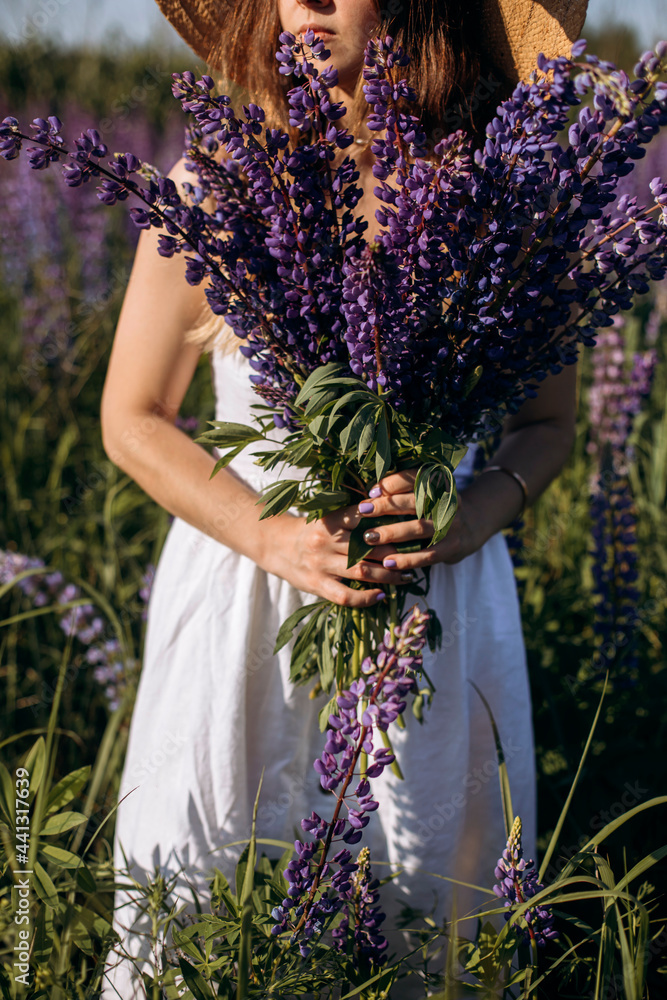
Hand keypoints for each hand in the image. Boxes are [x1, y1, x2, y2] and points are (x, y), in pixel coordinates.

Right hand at [264, 503, 414, 608]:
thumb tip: (390, 513)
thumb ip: (353, 517)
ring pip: (362, 571)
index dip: (387, 520)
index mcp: (329, 520)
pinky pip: (345, 596)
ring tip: (406, 577)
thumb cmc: (311, 530)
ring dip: (388, 576)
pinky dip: (366, 598)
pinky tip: (381, 596)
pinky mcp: (316, 585)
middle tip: (415, 555)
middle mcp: (324, 541)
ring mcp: (320, 564)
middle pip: (368, 546)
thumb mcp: (328, 517)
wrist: (276, 546)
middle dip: (395, 552)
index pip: (363, 517)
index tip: (409, 524)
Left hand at [356, 469, 486, 569]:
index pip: (416, 477)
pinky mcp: (452, 547)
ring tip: (369, 537)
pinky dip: (407, 559)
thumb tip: (371, 494)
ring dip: (392, 533)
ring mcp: (452, 525)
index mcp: (441, 483)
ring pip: (419, 528)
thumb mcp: (428, 493)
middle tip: (362, 510)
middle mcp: (448, 502)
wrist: (472, 527)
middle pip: (415, 502)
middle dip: (386, 506)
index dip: (393, 483)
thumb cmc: (435, 508)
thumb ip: (404, 491)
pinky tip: (387, 562)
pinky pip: (427, 554)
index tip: (372, 491)